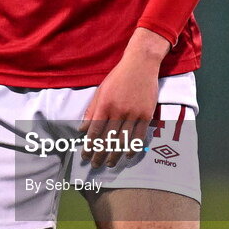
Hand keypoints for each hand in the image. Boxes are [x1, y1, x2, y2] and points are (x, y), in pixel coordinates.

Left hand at [79, 28, 168, 168]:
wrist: (141, 64)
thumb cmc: (118, 77)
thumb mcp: (100, 90)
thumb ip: (91, 111)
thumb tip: (81, 129)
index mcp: (104, 104)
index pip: (94, 131)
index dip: (89, 146)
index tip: (85, 155)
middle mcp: (118, 111)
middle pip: (108, 139)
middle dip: (100, 154)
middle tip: (95, 165)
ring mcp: (133, 113)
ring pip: (123, 140)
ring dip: (115, 155)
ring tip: (109, 164)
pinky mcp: (146, 114)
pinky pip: (139, 136)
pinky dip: (133, 148)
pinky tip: (127, 155)